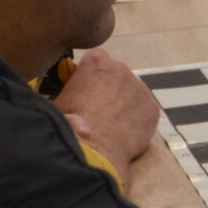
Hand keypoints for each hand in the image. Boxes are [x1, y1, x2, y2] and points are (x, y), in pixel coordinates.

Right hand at [55, 49, 160, 177]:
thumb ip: (64, 90)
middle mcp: (121, 69)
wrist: (92, 148)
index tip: (85, 89)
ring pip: (132, 92)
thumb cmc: (68, 124)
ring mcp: (140, 88)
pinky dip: (137, 119)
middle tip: (98, 110)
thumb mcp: (56, 100)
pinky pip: (144, 110)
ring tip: (110, 124)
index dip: (90, 75)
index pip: (96, 59)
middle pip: (116, 75)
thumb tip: (62, 95)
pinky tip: (124, 132)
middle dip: (109, 88)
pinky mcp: (152, 108)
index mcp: (96, 62)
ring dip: (124, 103)